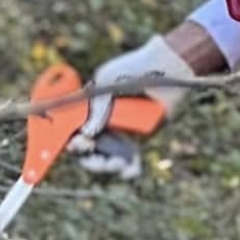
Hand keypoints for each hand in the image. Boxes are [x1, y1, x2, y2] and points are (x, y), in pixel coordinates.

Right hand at [68, 34, 192, 176]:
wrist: (168, 70)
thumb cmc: (134, 69)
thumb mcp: (107, 80)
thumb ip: (96, 107)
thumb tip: (86, 134)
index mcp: (88, 108)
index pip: (72, 132)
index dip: (74, 143)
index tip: (79, 146)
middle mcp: (101, 123)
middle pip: (87, 151)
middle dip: (91, 160)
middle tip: (100, 162)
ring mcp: (119, 133)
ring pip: (106, 159)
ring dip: (108, 166)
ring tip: (119, 163)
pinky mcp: (138, 140)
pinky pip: (129, 160)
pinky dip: (129, 169)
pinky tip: (131, 170)